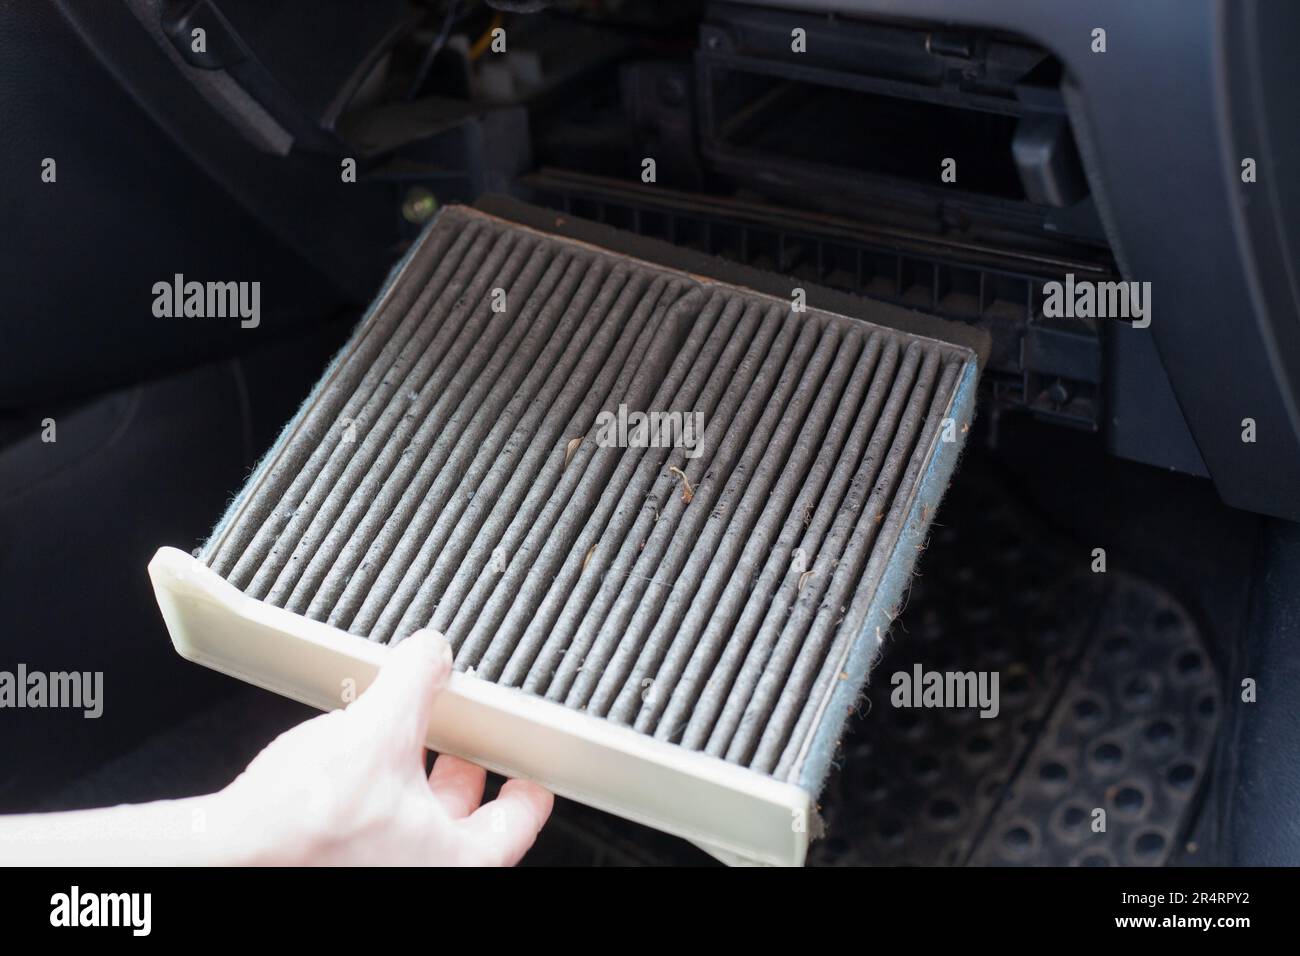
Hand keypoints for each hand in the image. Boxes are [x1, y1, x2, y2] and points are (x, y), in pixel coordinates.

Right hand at [216, 629, 552, 865]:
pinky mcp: (339, 870)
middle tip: (461, 736)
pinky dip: (376, 797)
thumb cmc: (307, 824)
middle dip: (461, 772)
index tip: (530, 768)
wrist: (228, 857)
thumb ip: (416, 681)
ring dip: (413, 782)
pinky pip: (377, 833)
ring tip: (402, 738)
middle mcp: (427, 878)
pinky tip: (356, 764)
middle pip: (465, 823)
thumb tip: (431, 652)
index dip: (527, 785)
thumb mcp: (378, 728)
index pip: (518, 822)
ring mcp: (381, 877)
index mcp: (461, 862)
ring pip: (418, 828)